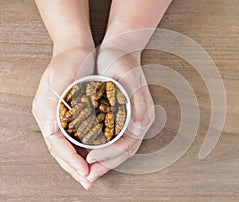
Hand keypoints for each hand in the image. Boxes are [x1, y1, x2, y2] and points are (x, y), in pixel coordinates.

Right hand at [32, 46, 94, 189]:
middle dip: (74, 167)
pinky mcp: (70, 113)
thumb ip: (51, 104)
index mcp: (46, 112)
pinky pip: (74, 136)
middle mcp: (51, 117)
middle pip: (61, 150)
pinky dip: (82, 148)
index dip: (71, 160)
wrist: (75, 48)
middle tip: (87, 182)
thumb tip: (49, 131)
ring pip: (67, 146)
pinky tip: (92, 155)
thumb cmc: (69, 61)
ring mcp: (60, 116)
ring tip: (89, 175)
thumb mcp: (60, 78)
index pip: (58, 145)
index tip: (85, 173)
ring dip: (78, 162)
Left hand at [85, 51, 154, 181]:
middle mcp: (139, 122)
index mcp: (143, 115)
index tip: (90, 159)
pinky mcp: (121, 118)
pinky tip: (88, 152)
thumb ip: (138, 102)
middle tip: (87, 176)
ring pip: (118, 149)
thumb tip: (140, 128)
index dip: (109, 155)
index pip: (127, 144)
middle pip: (123, 152)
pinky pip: (113, 140)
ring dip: (103, 161)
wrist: (121, 51)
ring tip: (86, 170)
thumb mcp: (129, 77)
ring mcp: (131, 121)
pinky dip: (102, 150)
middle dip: (105, 165)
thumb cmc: (123, 63)